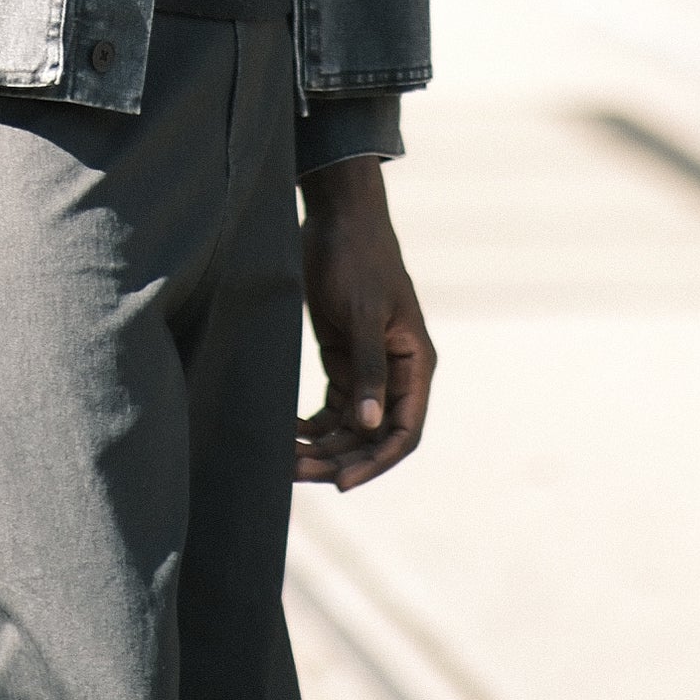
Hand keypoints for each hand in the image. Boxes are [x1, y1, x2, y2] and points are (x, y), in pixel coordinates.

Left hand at [296, 159, 434, 491]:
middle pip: (372, 436)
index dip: (375, 462)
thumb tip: (370, 426)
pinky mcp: (343, 359)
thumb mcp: (363, 313)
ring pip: (350, 426)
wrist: (337, 217)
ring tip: (284, 460)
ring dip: (322, 446)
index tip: (341, 482)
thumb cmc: (357, 258)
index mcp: (415, 365)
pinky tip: (287, 434)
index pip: (403, 431)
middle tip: (296, 472)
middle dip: (339, 457)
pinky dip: (313, 425)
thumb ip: (368, 369)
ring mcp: (369, 369)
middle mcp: (396, 374)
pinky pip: (333, 408)